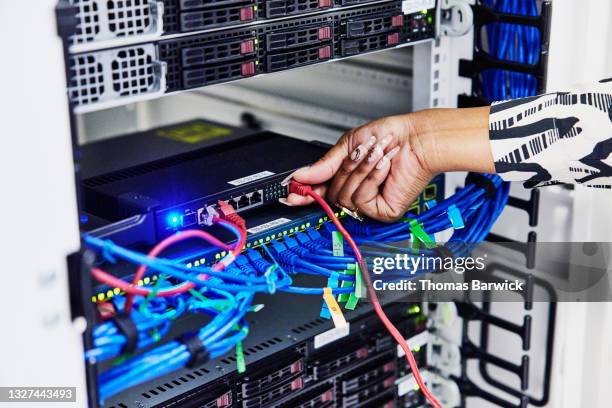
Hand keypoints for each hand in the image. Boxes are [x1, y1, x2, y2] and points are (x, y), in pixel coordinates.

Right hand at [281, 114, 434, 221]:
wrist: (416, 140)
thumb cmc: (390, 137)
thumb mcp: (348, 145)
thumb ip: (324, 164)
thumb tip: (302, 176)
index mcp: (346, 178)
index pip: (321, 192)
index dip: (305, 194)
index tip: (291, 195)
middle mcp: (357, 193)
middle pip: (331, 195)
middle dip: (344, 171)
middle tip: (359, 153)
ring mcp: (370, 204)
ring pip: (345, 198)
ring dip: (359, 172)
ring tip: (375, 156)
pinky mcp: (383, 212)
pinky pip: (362, 200)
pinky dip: (372, 179)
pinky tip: (383, 168)